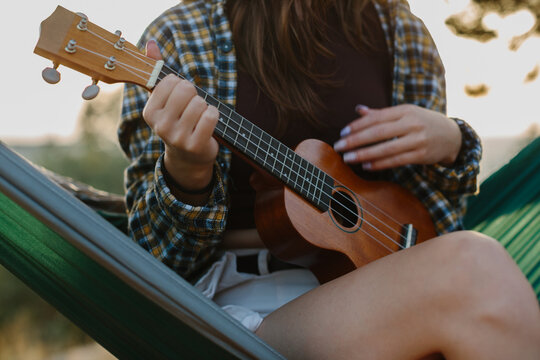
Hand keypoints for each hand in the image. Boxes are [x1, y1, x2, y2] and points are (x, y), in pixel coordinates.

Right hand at [142, 40, 218, 190]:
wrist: (188, 158)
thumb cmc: (178, 121)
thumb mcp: (166, 100)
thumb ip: (158, 72)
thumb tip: (150, 44)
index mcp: (149, 112)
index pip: (171, 81)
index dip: (181, 86)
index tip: (179, 100)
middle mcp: (160, 126)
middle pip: (186, 90)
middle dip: (194, 95)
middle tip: (192, 109)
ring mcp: (177, 137)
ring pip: (200, 103)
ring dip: (205, 107)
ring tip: (200, 119)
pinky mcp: (195, 144)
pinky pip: (211, 115)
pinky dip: (215, 115)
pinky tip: (209, 123)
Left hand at [333, 104, 461, 170]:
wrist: (453, 135)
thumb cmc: (423, 122)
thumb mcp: (405, 113)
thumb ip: (381, 113)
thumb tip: (358, 109)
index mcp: (405, 110)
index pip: (377, 117)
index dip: (357, 125)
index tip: (342, 133)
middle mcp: (412, 123)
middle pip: (378, 133)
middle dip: (356, 140)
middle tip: (338, 146)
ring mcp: (418, 140)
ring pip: (386, 149)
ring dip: (364, 154)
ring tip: (348, 158)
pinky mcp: (421, 155)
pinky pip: (396, 161)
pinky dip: (380, 164)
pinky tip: (365, 165)